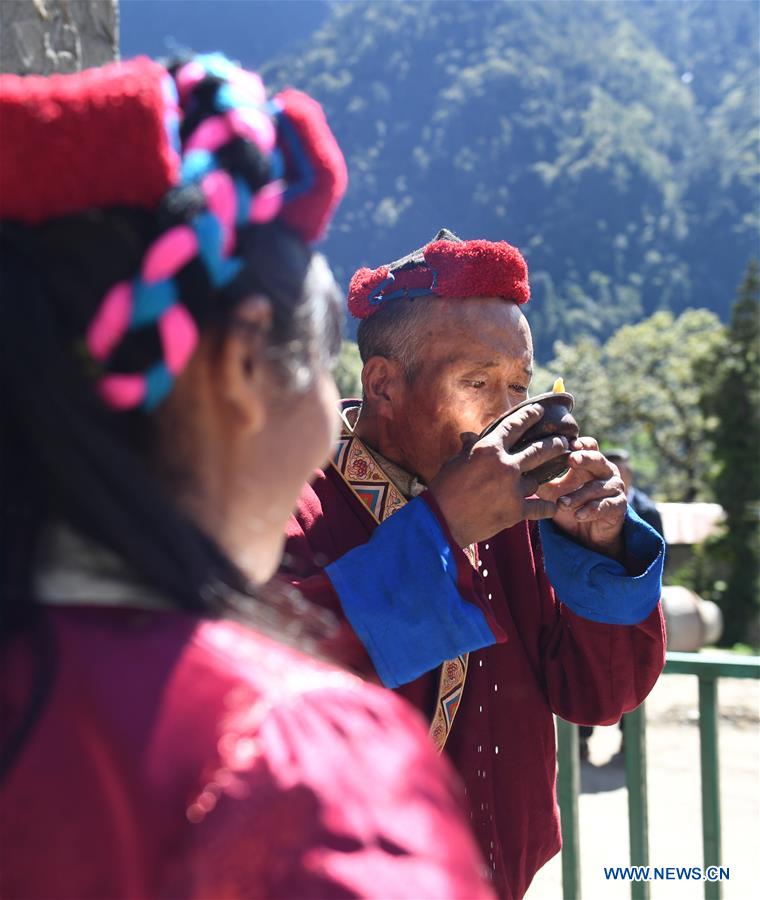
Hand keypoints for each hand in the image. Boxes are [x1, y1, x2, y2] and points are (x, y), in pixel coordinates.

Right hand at [429, 403, 569, 546]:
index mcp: (489, 449)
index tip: (540, 411)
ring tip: (544, 479)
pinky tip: (553, 506)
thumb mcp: (455, 462)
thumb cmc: (444, 489)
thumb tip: (469, 436)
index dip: (529, 416)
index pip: (515, 426)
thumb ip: (469, 449)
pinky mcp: (517, 510)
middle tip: (563, 441)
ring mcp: (514, 488)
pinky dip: (547, 508)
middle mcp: (506, 465)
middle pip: (539, 450)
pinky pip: (541, 507)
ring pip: (537, 481)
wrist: (443, 521)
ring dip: (538, 480)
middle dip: (555, 444)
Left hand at [537, 437, 626, 558]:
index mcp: (589, 462)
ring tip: (562, 503)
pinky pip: (606, 506)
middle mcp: (605, 471)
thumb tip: (520, 468)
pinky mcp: (618, 506)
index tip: (566, 444)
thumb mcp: (552, 491)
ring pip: (598, 487)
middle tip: (571, 460)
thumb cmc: (569, 504)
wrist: (586, 534)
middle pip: (597, 459)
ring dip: (579, 495)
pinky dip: (591, 510)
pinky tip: (578, 516)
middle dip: (584, 458)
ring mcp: (614, 488)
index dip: (580, 444)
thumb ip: (542, 479)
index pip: (588, 446)